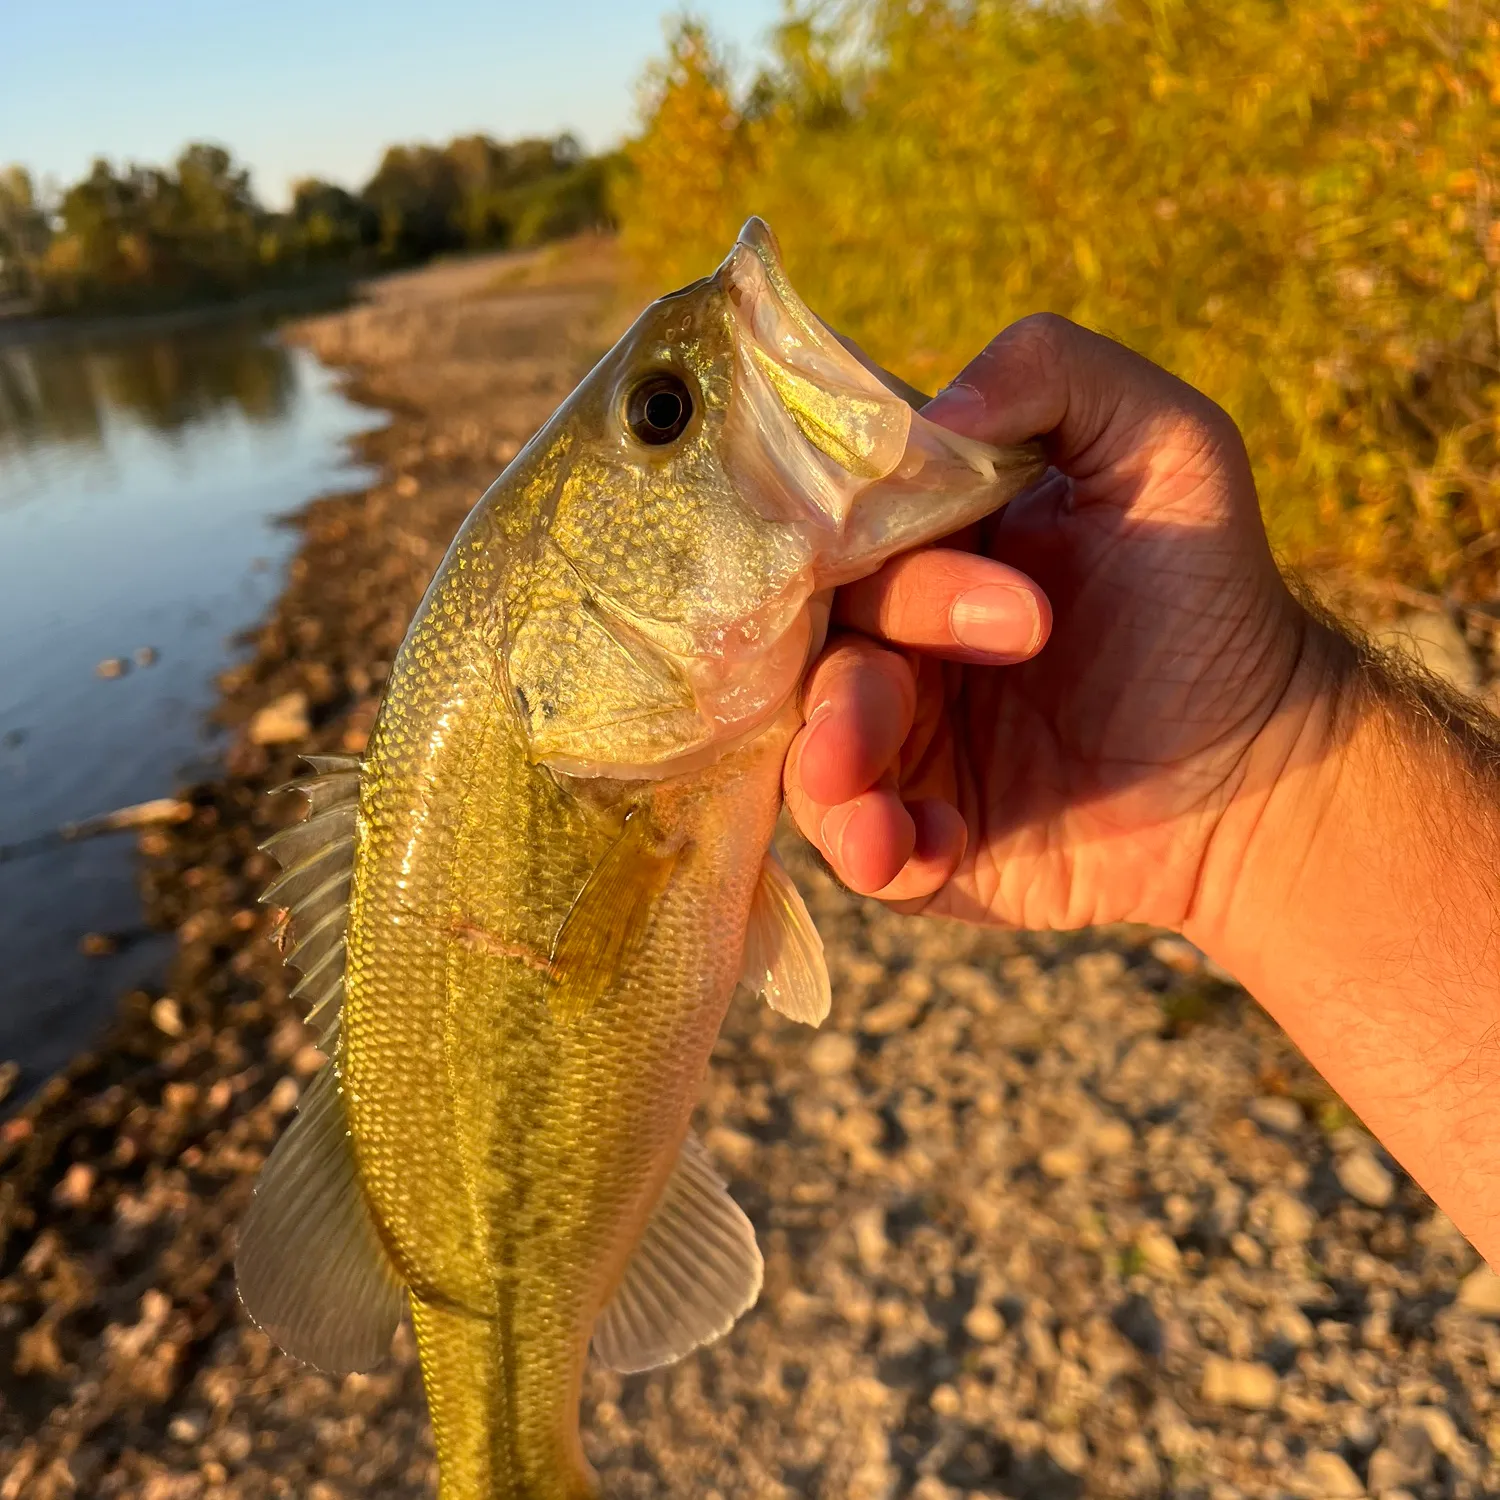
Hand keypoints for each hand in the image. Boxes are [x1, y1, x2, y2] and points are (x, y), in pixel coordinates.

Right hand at [785, 313, 1312, 932]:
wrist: (1259, 765)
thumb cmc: (1207, 596)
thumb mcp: (1166, 447)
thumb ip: (1055, 372)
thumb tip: (928, 416)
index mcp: (919, 537)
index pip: (821, 515)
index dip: (820, 525)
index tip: (863, 542)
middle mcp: (887, 630)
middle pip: (803, 632)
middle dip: (861, 654)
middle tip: (1012, 639)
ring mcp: (893, 734)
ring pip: (802, 739)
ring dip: (834, 757)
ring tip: (887, 798)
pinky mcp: (908, 829)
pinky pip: (849, 844)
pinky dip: (873, 844)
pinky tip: (940, 842)